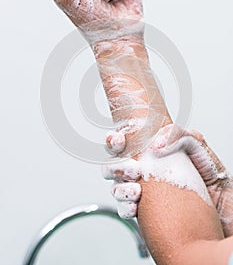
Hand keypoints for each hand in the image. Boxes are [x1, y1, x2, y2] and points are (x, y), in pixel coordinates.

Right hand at [104, 124, 232, 236]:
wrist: (223, 200)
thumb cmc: (208, 170)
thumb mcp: (195, 143)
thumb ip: (176, 133)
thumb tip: (156, 144)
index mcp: (149, 152)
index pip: (123, 143)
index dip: (114, 140)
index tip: (119, 140)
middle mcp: (142, 171)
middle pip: (112, 166)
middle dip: (116, 167)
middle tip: (134, 169)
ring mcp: (142, 191)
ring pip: (116, 189)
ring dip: (121, 189)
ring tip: (137, 190)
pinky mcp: (146, 212)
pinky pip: (125, 210)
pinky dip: (126, 208)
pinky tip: (137, 207)